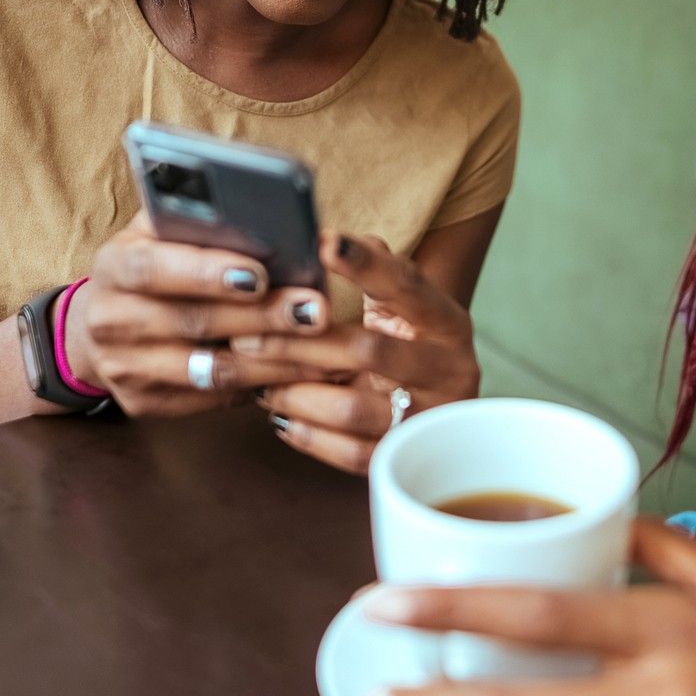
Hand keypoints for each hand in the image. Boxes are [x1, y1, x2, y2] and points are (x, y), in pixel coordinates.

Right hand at [62, 215, 330, 416]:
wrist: (102, 324)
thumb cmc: (154, 263)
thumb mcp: (161, 232)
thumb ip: (199, 222)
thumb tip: (267, 218)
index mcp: (113, 265)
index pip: (153, 268)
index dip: (206, 273)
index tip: (261, 274)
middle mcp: (110, 320)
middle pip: (193, 322)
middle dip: (262, 317)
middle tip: (316, 311)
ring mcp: (124, 368)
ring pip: (210, 370)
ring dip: (273, 360)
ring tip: (324, 347)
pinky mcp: (144, 403)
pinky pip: (214, 399)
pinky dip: (262, 385)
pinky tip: (303, 372)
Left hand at [229, 232, 479, 472]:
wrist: (443, 412)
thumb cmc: (407, 343)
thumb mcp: (400, 305)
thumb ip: (372, 268)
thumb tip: (323, 238)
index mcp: (447, 321)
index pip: (406, 285)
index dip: (366, 264)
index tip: (322, 242)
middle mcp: (449, 370)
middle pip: (367, 351)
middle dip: (298, 343)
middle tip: (245, 335)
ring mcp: (431, 419)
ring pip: (353, 410)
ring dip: (296, 394)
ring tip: (260, 382)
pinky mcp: (408, 458)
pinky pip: (351, 454)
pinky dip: (309, 436)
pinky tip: (281, 417)